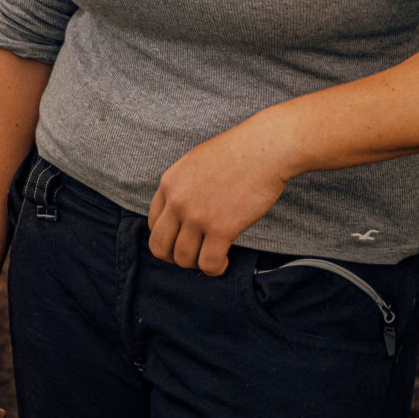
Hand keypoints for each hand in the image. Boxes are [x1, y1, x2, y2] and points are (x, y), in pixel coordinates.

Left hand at [147, 111, 297, 274]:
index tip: (183, 240)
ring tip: (212, 256)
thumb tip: (181, 213)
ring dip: (197, 264)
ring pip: (184, 259)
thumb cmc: (237, 153)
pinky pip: (209, 263)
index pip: (153, 224)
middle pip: (160, 247)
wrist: (264, 148)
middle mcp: (178, 201)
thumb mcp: (195, 162)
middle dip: (175, 257)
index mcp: (169, 183)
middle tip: (193, 255)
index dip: (167, 238)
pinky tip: (224, 260)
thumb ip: (183, 187)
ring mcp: (198, 215)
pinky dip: (215, 268)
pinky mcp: (221, 228)